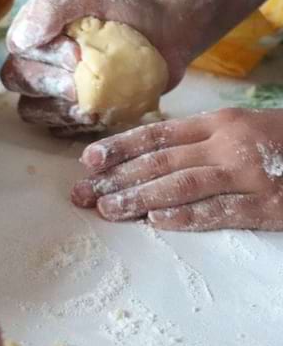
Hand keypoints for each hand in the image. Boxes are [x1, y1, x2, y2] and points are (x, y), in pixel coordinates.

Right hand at [1, 0, 186, 135]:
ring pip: (32, 110)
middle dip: (49, 84)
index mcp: (34, 31)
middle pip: (17, 80)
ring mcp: (50, 92)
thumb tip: (19, 41)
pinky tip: (97, 116)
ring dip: (58, 110)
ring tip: (89, 106)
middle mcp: (35, 61)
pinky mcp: (69, 115)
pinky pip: (57, 130)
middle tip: (79, 84)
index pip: (18, 49)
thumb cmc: (125, 9)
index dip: (43, 56)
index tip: (78, 53)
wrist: (165, 33)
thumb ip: (52, 6)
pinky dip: (75, 126)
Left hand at [71, 108, 282, 230]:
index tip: (88, 160)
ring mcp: (247, 174)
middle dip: (116, 178)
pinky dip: (185, 216)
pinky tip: (156, 222)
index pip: (156, 135)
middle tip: (82, 192)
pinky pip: (219, 211)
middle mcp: (226, 144)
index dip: (119, 147)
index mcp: (217, 123)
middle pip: (159, 162)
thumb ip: (199, 140)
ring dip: (139, 198)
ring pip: (181, 185)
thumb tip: (148, 158)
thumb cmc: (282, 141)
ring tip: (107, 209)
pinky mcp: (267, 204)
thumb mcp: (240, 129)